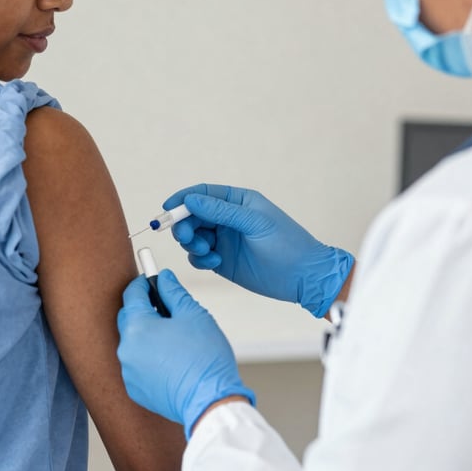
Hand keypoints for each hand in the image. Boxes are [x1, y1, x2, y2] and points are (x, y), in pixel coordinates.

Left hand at [117, 269, 254, 438]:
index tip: (151, 277)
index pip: (132, 294)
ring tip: (172, 336)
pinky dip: (148, 356)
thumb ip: (173, 292)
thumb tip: (164, 278)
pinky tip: (170, 358)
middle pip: (128, 317)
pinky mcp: (136, 389)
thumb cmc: (204, 358)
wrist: (210, 402)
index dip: (143, 282)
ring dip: (147, 333)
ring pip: (133, 341)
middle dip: (144, 308)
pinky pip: (137, 363)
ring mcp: (129, 372)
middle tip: (166, 307)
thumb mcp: (193, 313)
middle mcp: (126, 349)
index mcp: (137, 327)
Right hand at [165, 184, 353, 317]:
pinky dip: (200, 259)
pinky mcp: (222, 260)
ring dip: (193, 244)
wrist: (305, 277)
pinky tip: (215, 263)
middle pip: (192, 216)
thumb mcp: (254, 223)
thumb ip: (221, 211)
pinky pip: (199, 256)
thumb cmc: (287, 244)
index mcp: (237, 201)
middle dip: (184, 225)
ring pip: (193, 237)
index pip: (202, 193)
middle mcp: (228, 218)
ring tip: (208, 253)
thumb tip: (191, 200)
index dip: (182, 199)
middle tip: (188, 237)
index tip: (166, 208)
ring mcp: (224, 239)